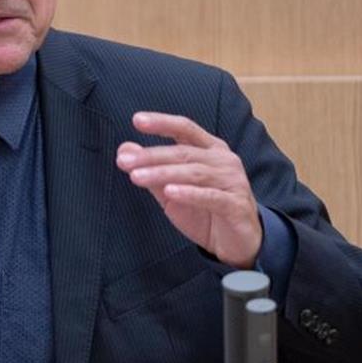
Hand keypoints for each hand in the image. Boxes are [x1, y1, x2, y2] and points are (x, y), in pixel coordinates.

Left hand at [116, 112, 260, 268]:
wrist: (237, 242)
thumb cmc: (205, 211)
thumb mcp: (172, 190)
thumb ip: (151, 170)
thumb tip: (124, 149)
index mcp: (210, 150)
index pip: (185, 128)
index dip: (162, 123)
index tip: (136, 120)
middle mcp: (223, 161)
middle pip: (184, 152)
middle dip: (151, 156)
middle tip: (124, 161)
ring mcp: (232, 181)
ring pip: (194, 173)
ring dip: (163, 174)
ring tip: (137, 177)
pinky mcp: (236, 205)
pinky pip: (211, 197)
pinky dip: (190, 194)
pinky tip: (170, 193)